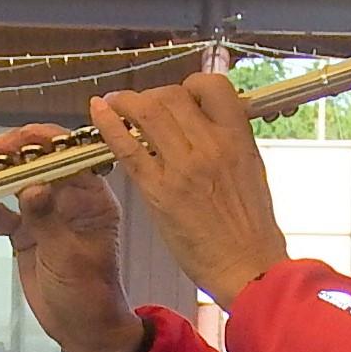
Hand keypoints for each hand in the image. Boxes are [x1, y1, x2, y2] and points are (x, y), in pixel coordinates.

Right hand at [0, 129, 147, 351]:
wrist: (82, 329)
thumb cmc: (89, 293)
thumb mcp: (69, 257)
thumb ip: (49, 220)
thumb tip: (33, 186)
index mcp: (93, 199)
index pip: (69, 158)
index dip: (43, 144)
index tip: (17, 140)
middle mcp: (69, 200)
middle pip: (39, 164)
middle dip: (13, 153)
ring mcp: (45, 215)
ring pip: (17, 184)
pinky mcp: (25, 233)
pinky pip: (3, 213)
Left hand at [89, 73, 289, 304]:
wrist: (248, 266)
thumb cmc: (252, 227)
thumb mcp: (252, 170)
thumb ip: (231, 140)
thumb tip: (210, 120)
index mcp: (238, 139)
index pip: (211, 86)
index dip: (190, 86)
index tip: (180, 97)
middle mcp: (210, 146)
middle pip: (172, 96)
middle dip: (152, 96)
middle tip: (143, 108)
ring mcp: (182, 167)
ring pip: (147, 113)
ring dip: (126, 103)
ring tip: (116, 105)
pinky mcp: (159, 191)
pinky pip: (128, 147)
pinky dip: (108, 125)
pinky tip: (98, 113)